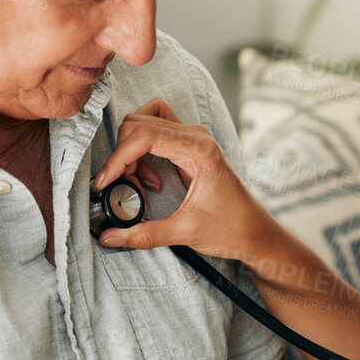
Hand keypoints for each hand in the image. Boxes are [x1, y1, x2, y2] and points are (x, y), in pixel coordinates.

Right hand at [91, 98, 273, 264]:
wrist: (254, 232)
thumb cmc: (230, 228)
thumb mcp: (185, 233)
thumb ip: (144, 234)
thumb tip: (108, 237)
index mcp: (199, 149)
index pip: (144, 135)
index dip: (118, 157)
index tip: (105, 183)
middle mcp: (196, 136)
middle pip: (139, 122)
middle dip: (122, 154)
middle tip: (124, 187)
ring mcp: (193, 137)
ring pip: (145, 122)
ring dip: (131, 149)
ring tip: (138, 182)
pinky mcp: (190, 145)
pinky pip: (155, 130)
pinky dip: (141, 149)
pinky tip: (149, 177)